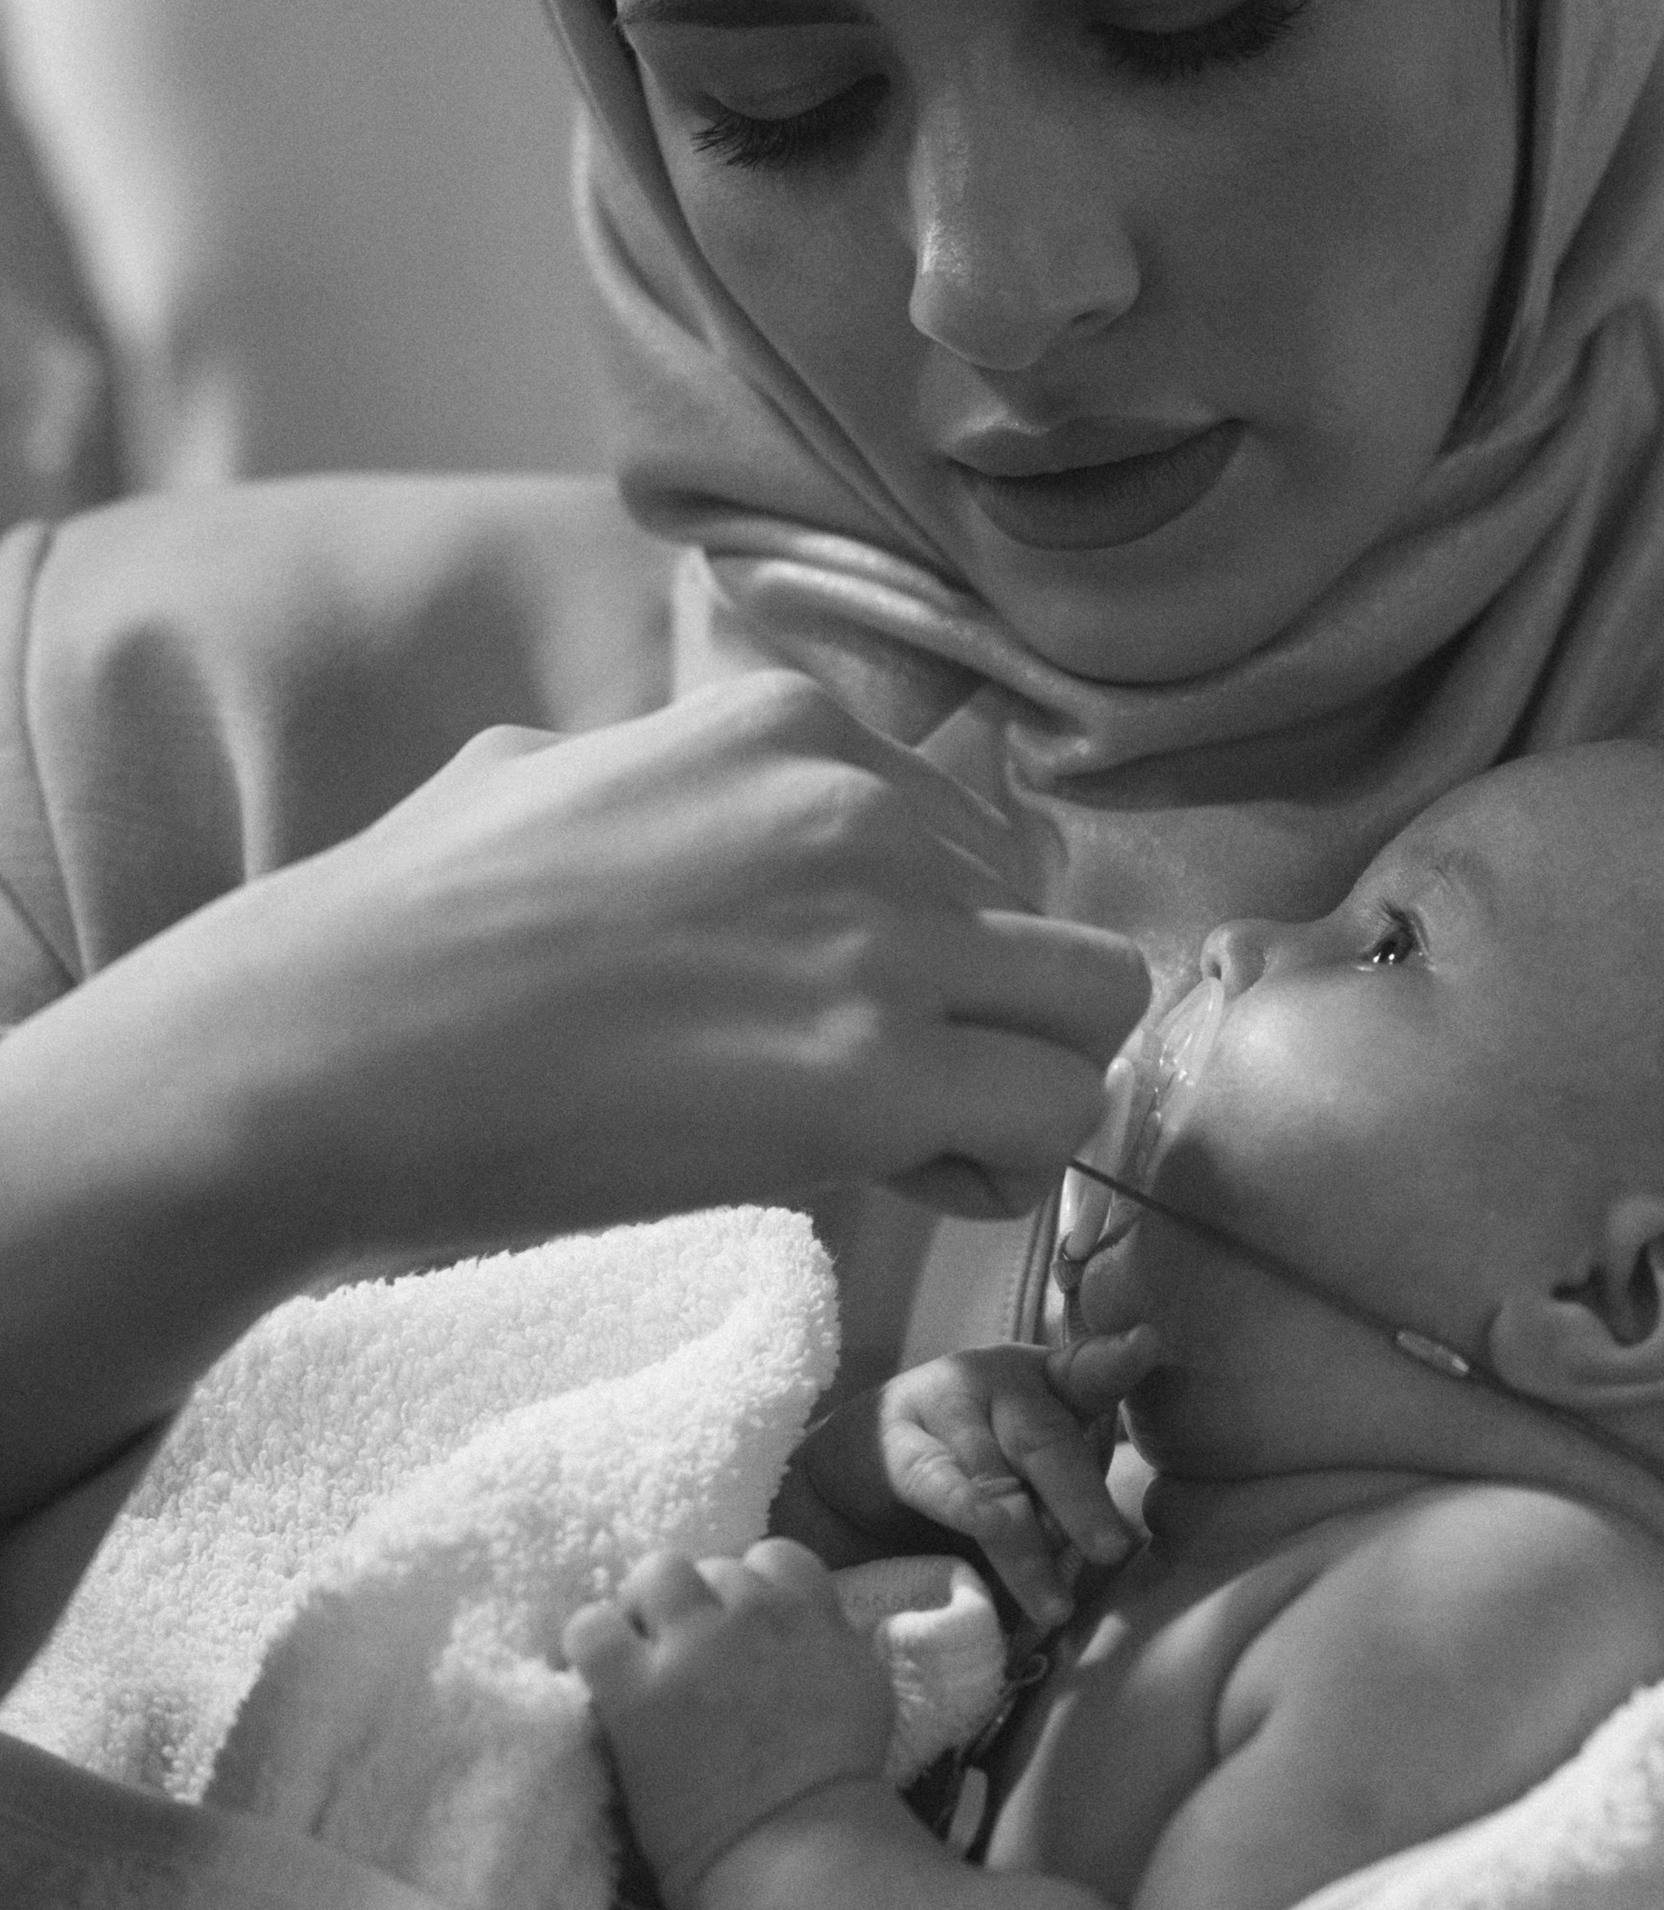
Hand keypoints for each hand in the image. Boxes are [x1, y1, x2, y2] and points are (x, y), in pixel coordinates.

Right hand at [186, 673, 1150, 1261]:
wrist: (326, 1050)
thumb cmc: (397, 931)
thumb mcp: (546, 773)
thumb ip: (657, 778)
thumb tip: (662, 810)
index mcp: (789, 726)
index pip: (967, 833)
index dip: (926, 940)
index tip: (840, 1007)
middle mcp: (863, 808)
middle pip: (1044, 918)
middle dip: (991, 1013)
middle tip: (896, 1091)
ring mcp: (881, 937)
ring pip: (1091, 1009)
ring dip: (1027, 1084)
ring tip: (924, 1143)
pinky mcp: (876, 1074)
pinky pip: (1054, 1118)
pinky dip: (1008, 1167)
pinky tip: (916, 1184)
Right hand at [877, 1330, 1158, 1628]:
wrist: (870, 1467)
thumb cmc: (981, 1471)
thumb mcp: (1037, 1475)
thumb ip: (1072, 1497)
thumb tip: (1109, 1555)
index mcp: (1052, 1385)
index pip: (1089, 1372)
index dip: (1116, 1360)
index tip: (1147, 1344)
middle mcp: (1002, 1385)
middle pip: (1047, 1441)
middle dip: (1080, 1499)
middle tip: (1111, 1549)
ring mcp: (945, 1406)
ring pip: (995, 1479)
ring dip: (1025, 1548)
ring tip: (1053, 1605)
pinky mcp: (895, 1441)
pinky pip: (933, 1477)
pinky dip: (959, 1502)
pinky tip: (983, 1524)